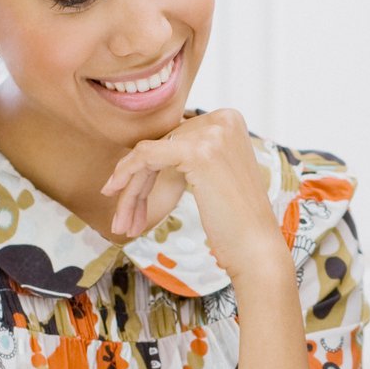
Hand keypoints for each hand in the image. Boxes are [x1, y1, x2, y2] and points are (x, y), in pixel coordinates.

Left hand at [100, 109, 291, 286]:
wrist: (256, 249)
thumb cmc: (235, 222)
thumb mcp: (213, 176)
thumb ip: (187, 156)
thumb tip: (146, 151)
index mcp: (229, 120)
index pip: (175, 138)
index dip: (150, 169)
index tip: (130, 197)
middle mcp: (223, 119)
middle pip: (161, 146)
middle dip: (138, 183)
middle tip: (123, 219)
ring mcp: (212, 133)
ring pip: (150, 154)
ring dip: (131, 190)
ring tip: (121, 224)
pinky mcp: (197, 152)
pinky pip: (146, 156)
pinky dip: (126, 175)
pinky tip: (114, 194)